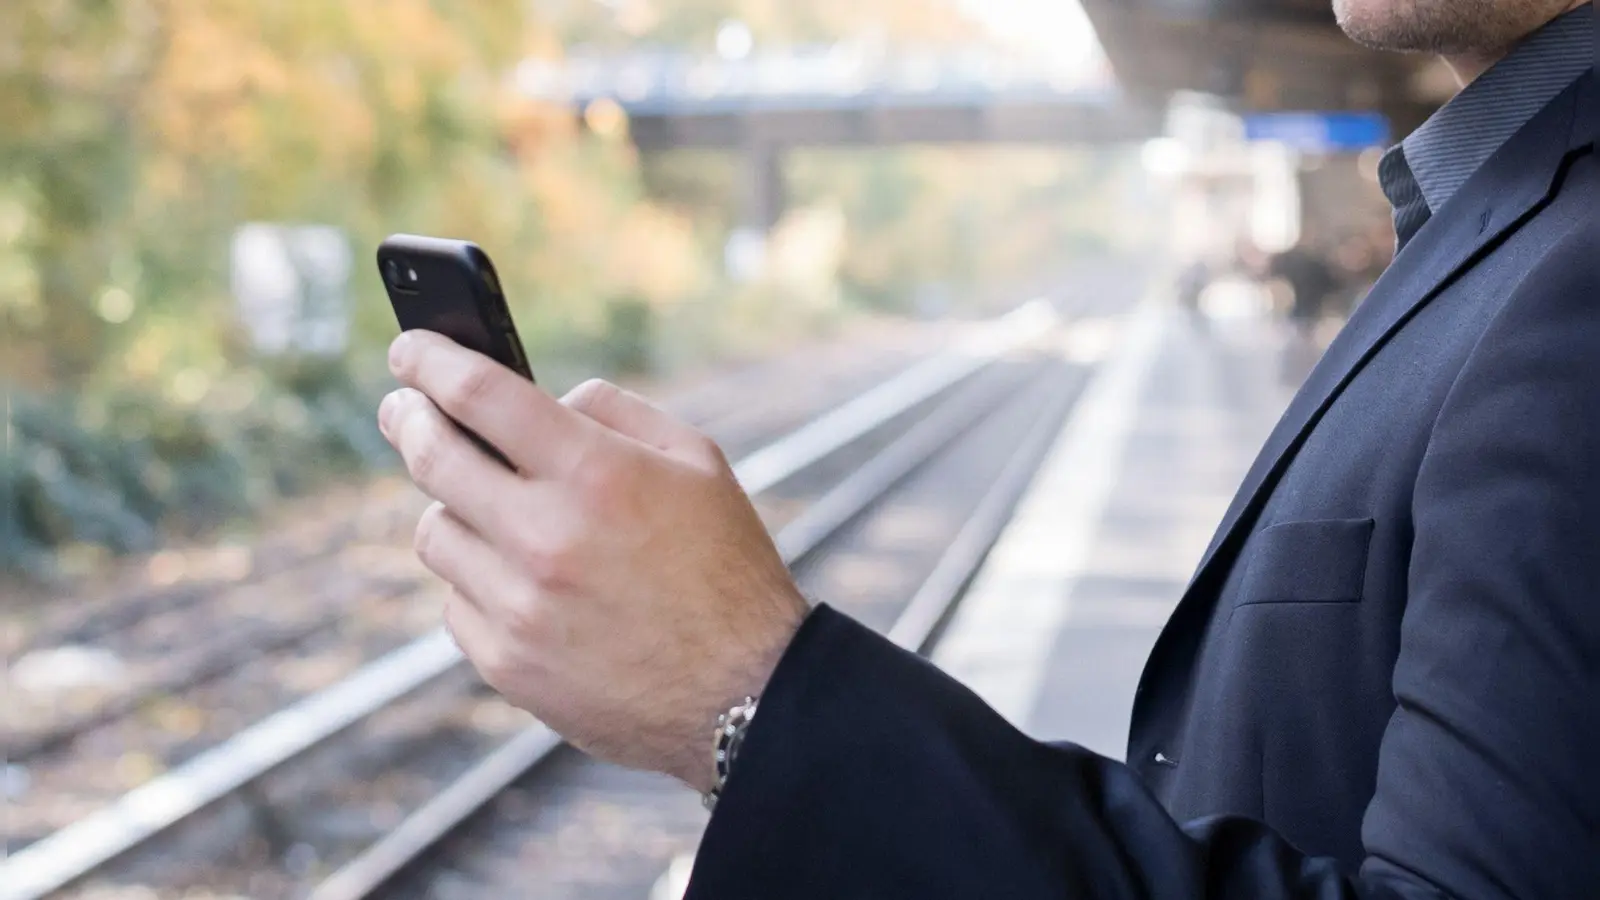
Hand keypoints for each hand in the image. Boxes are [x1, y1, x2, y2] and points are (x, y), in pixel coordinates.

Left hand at [378, 330, 808, 790]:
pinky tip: (521, 582)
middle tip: (404, 408)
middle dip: (409, 419)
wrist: (744, 692)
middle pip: (431, 457)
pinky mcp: (505, 663)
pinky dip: (478, 580)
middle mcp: (545, 537)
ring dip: (453, 508)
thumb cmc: (725, 567)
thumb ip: (614, 411)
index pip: (478, 394)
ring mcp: (518, 606)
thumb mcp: (697, 461)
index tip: (409, 350)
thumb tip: (543, 398)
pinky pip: (456, 601)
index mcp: (596, 474)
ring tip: (489, 508)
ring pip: (436, 533)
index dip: (428, 360)